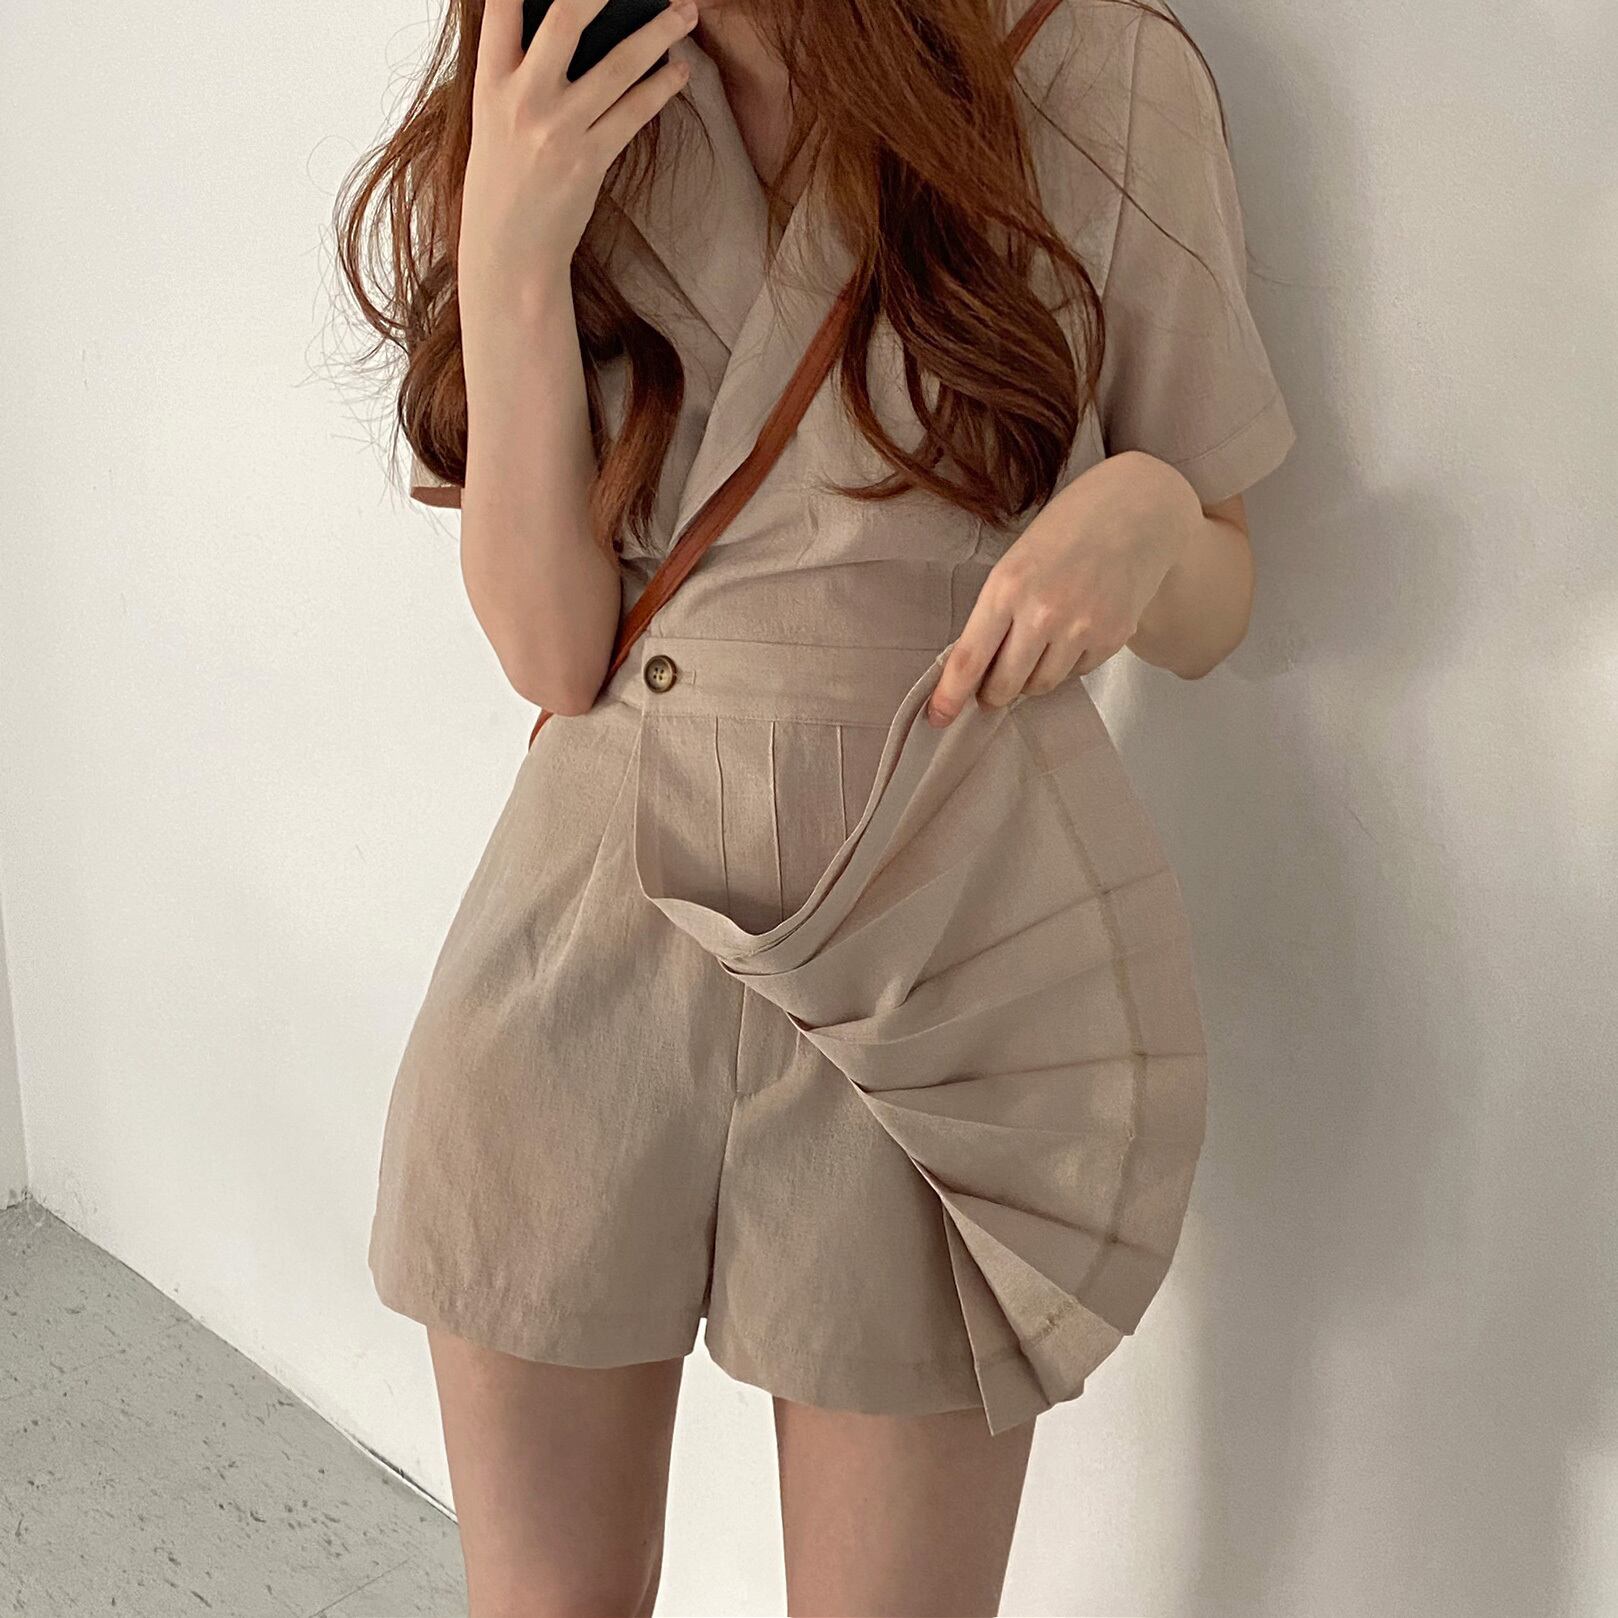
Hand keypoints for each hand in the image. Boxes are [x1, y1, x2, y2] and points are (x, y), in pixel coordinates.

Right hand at [458, 0, 698, 306]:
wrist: (508, 251)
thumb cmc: (503, 179)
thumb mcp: (494, 118)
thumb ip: (519, 70)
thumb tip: (564, 27)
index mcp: (489, 82)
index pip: (499, 6)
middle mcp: (523, 99)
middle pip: (566, 17)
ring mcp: (558, 130)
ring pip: (619, 65)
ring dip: (659, 33)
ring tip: (685, 13)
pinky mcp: (589, 161)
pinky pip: (634, 113)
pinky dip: (662, 87)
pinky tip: (679, 71)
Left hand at [925, 451, 1203, 724]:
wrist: (1134, 512)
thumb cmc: (1065, 532)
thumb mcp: (1015, 562)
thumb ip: (996, 613)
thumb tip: (977, 669)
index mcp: (1007, 587)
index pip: (969, 658)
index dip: (950, 696)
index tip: (939, 717)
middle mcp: (1042, 612)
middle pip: (1004, 685)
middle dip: (992, 694)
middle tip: (991, 690)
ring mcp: (1081, 628)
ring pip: (1040, 685)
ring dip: (1030, 680)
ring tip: (1036, 649)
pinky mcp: (1111, 638)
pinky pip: (1075, 673)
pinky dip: (1067, 664)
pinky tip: (1073, 633)